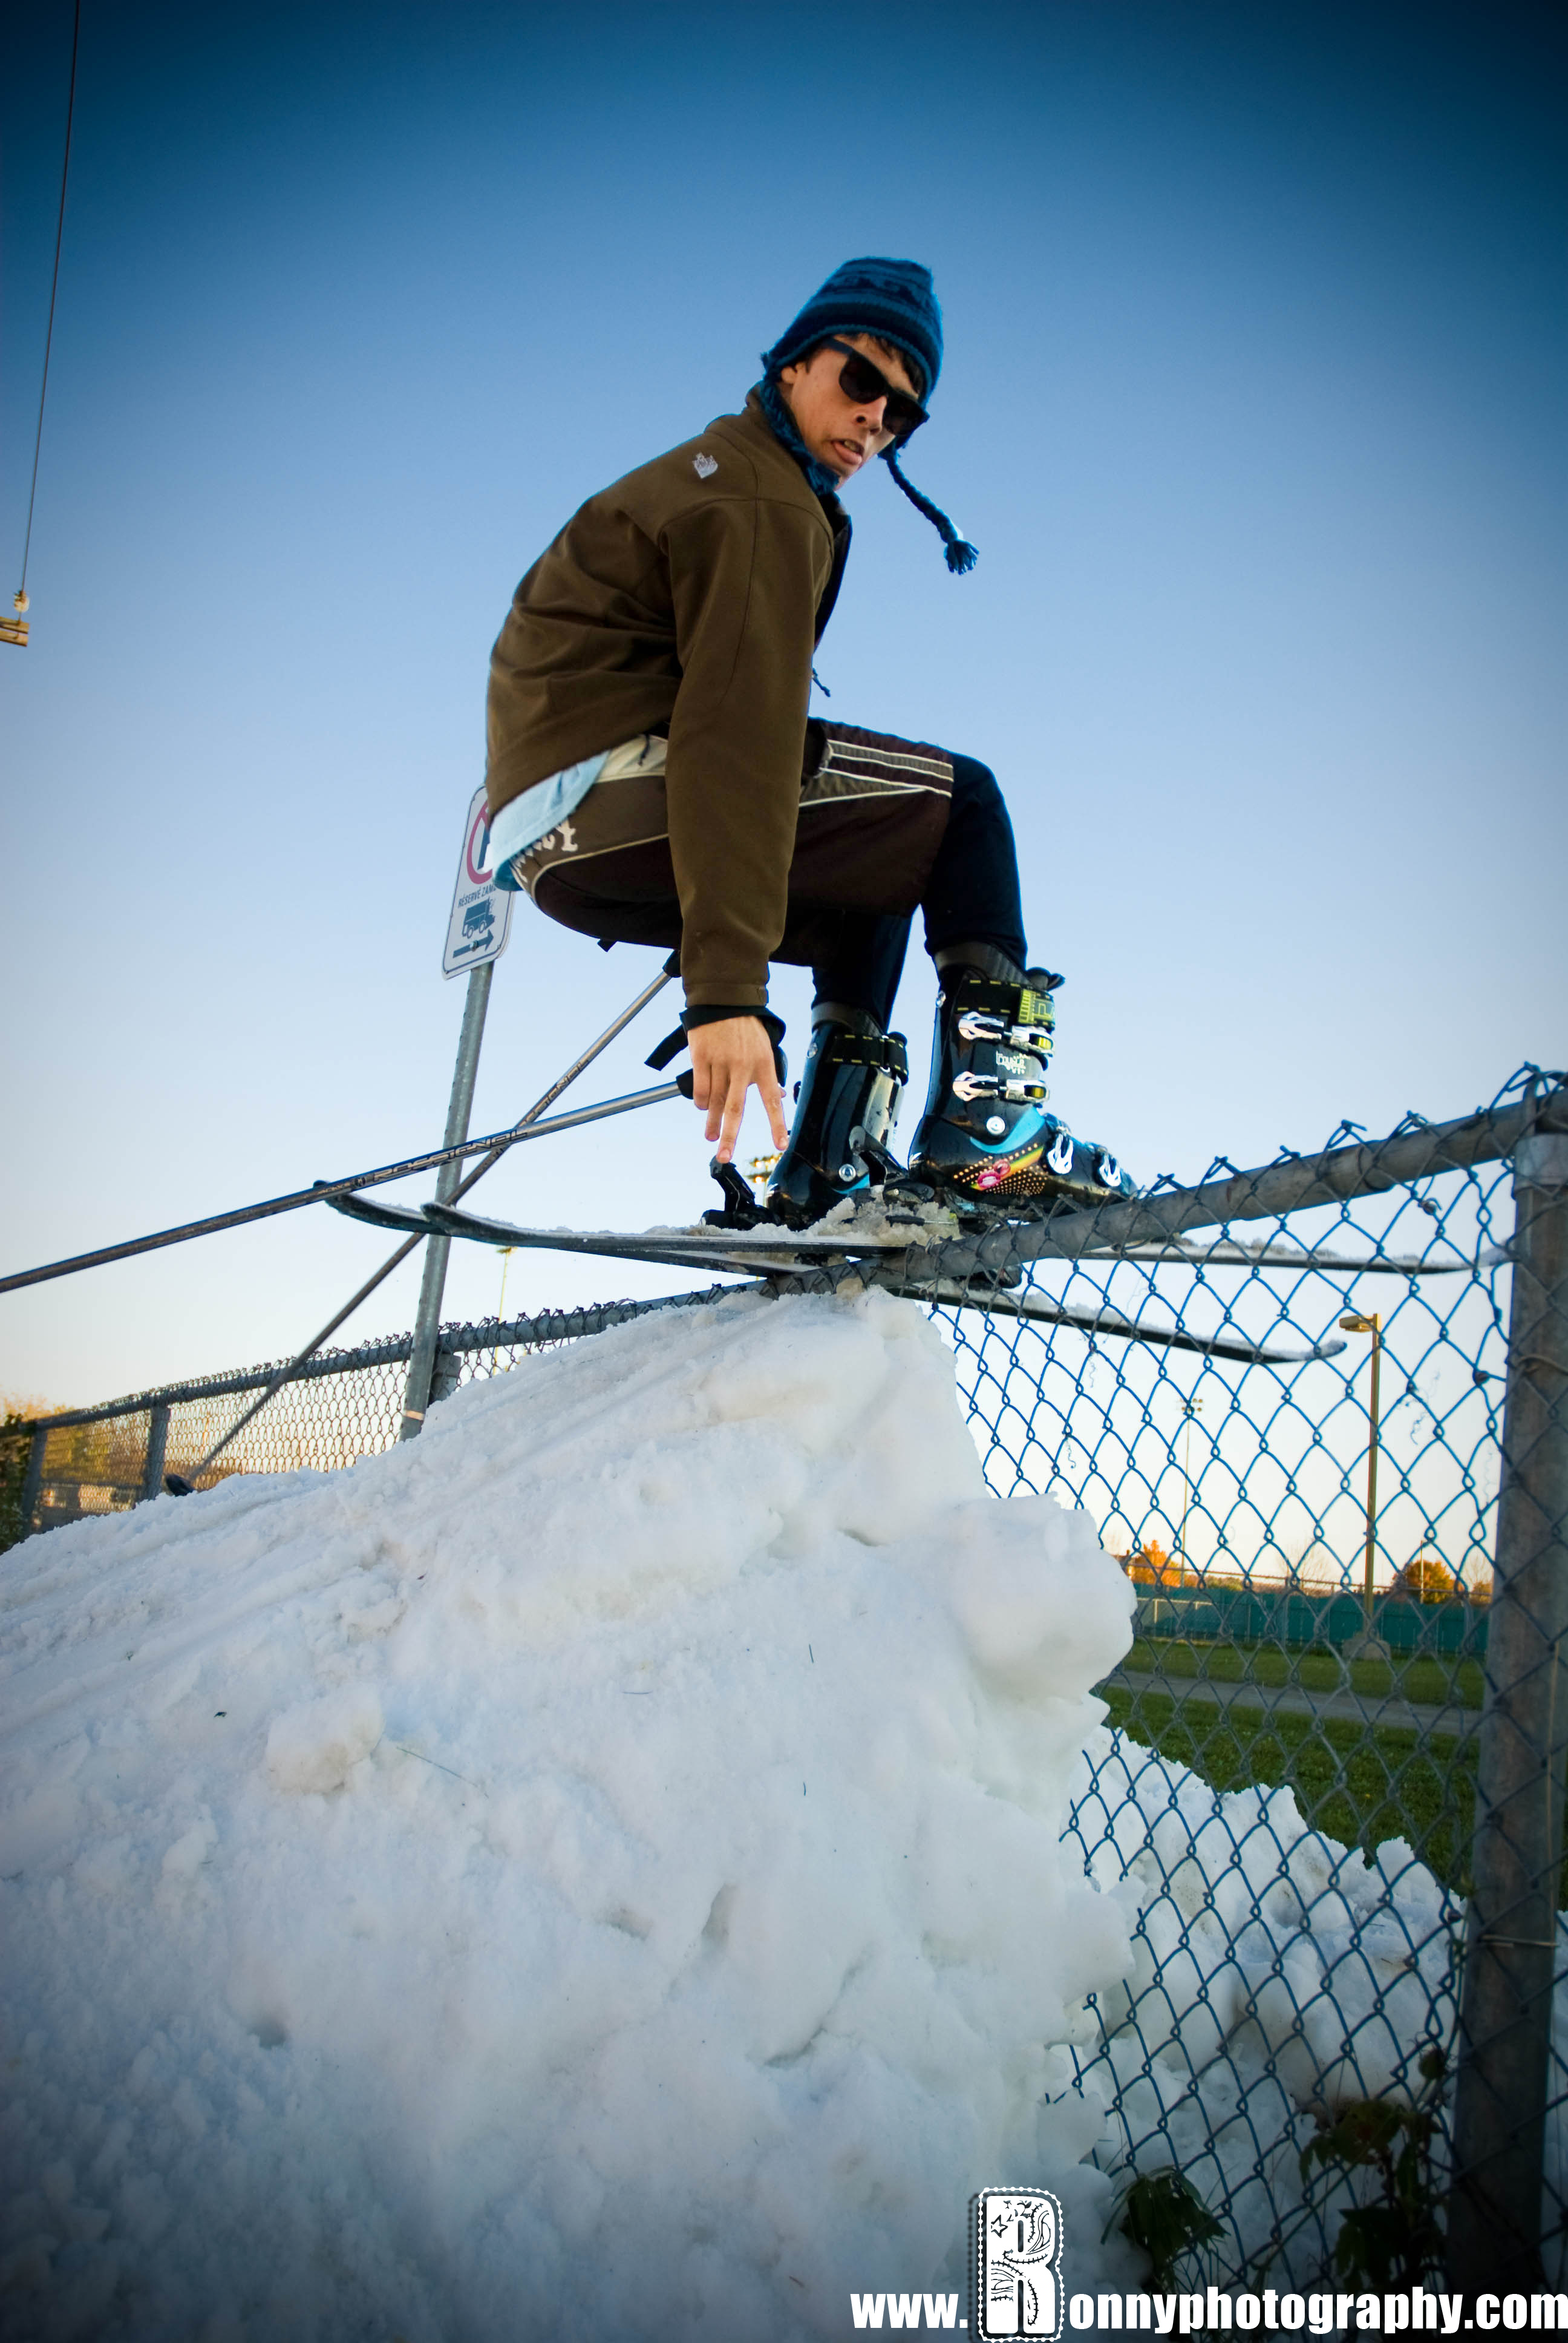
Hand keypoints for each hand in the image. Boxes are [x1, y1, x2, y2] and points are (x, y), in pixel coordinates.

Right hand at [687, 1017, 788, 1163]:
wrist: (724, 1000)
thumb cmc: (746, 1027)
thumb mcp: (765, 1047)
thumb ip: (769, 1073)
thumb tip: (778, 1094)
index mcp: (764, 1065)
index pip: (772, 1100)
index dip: (777, 1124)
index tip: (781, 1145)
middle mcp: (743, 1066)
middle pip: (736, 1108)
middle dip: (730, 1136)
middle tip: (724, 1156)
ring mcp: (721, 1062)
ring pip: (715, 1101)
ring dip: (712, 1122)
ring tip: (711, 1137)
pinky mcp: (701, 1056)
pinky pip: (700, 1087)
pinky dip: (701, 1101)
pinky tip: (702, 1107)